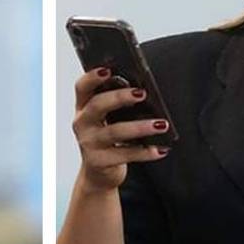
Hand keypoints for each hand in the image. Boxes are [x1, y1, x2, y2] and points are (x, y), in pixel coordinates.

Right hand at [72, 67, 170, 191]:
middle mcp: (82, 123)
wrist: (98, 174)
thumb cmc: (108, 139)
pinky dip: (145, 152)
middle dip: (120, 97)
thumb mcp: (107, 119)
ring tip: (161, 124)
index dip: (93, 77)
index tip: (108, 69)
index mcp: (83, 107)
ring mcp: (89, 143)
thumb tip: (144, 89)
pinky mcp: (99, 161)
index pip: (82, 87)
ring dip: (140, 127)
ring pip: (115, 131)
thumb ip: (117, 105)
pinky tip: (160, 149)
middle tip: (142, 93)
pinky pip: (125, 154)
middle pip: (97, 105)